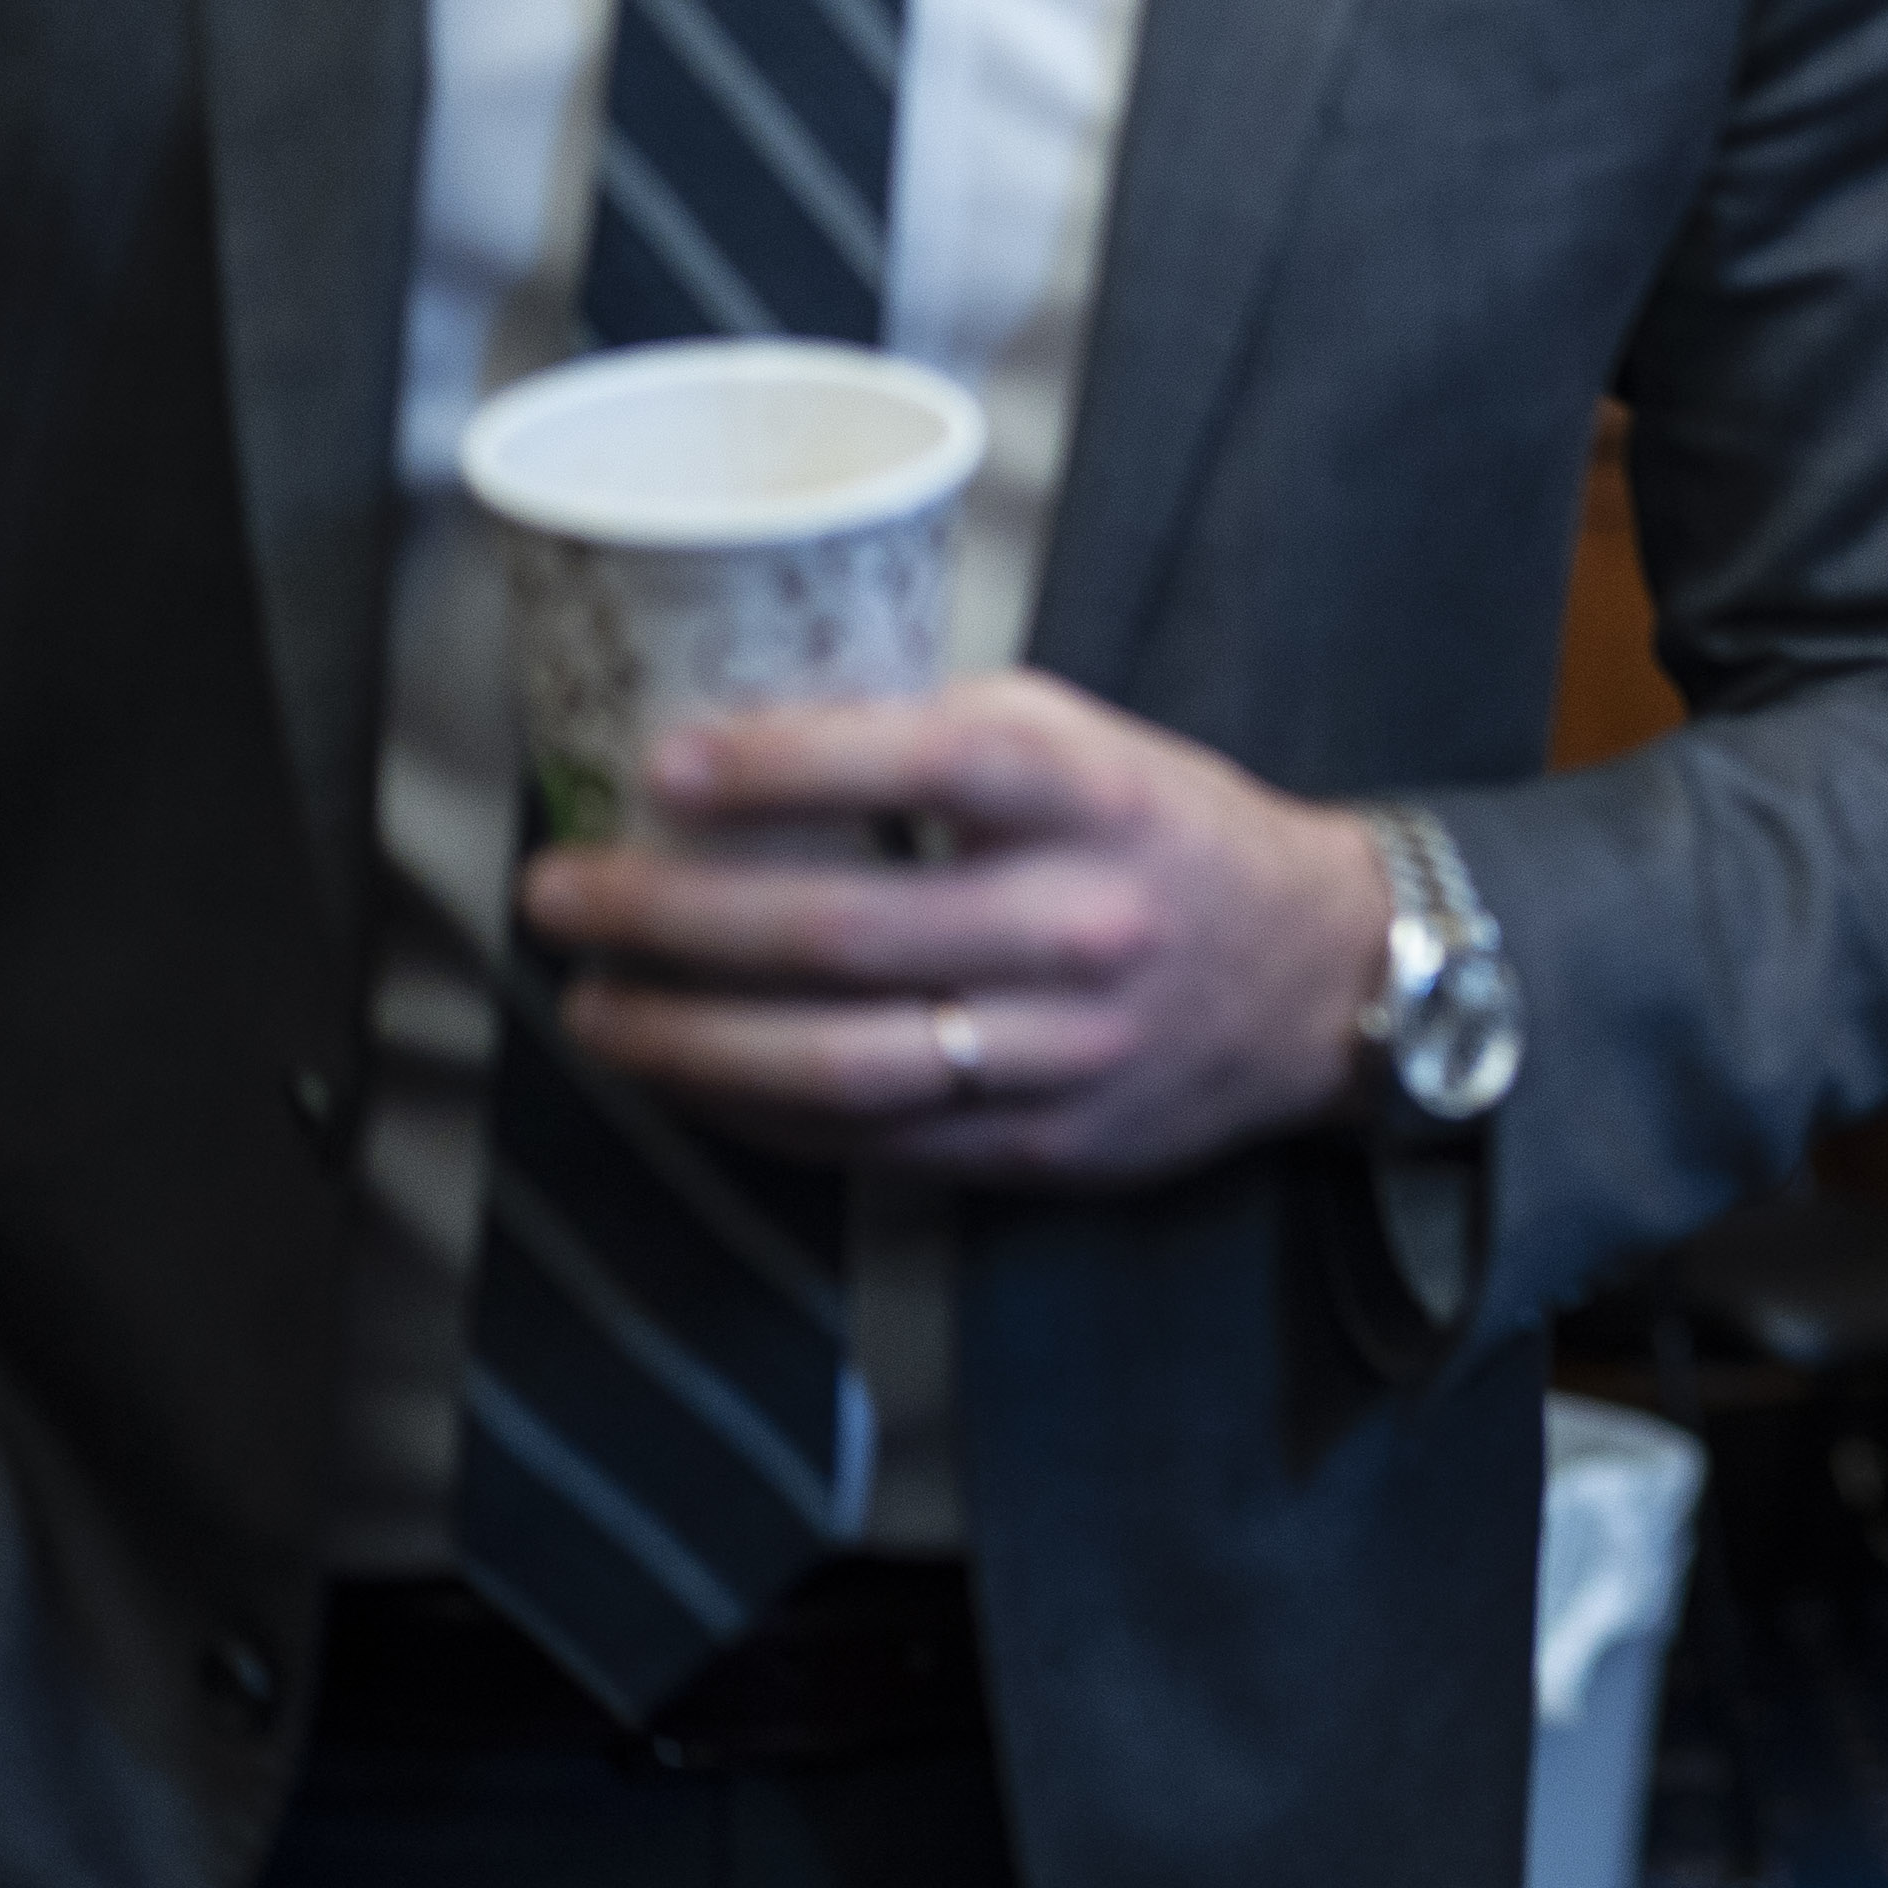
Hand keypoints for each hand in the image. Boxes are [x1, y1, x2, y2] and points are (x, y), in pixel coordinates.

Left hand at [517, 671, 1398, 1187]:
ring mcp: (1068, 1052)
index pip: (937, 764)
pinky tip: (684, 1074)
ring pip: (842, 1063)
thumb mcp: (1090, 749)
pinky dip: (753, 1111)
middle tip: (562, 896)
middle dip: (673, 917)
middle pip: (847, 930)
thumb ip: (949, 743)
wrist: (1325, 979)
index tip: (662, 760)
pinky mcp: (1045, 1149)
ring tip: (593, 1011)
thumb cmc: (1171, 839)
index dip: (790, 761)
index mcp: (1100, 799)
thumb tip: (747, 739)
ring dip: (687, 1042)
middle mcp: (1087, 926)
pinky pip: (868, 1141)